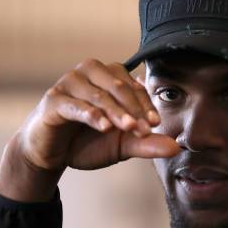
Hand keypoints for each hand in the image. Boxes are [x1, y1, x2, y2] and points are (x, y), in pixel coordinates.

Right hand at [0, 58, 179, 200]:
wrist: (52, 154)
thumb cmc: (88, 142)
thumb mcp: (122, 144)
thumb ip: (146, 143)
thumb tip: (175, 148)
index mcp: (109, 77)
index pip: (134, 87)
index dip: (146, 105)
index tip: (155, 125)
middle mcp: (90, 74)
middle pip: (118, 85)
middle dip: (134, 108)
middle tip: (145, 129)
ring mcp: (70, 84)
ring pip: (98, 94)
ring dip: (116, 111)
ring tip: (128, 128)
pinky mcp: (53, 99)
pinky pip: (75, 104)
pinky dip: (92, 115)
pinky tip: (104, 127)